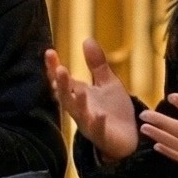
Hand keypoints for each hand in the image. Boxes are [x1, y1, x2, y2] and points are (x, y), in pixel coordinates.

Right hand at [45, 39, 138, 162]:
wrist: (128, 138)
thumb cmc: (114, 110)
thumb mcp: (107, 83)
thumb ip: (96, 64)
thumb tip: (86, 39)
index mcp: (79, 95)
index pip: (62, 80)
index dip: (54, 68)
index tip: (49, 52)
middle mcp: (79, 109)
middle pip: (65, 96)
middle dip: (62, 84)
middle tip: (59, 70)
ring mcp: (89, 123)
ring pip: (77, 113)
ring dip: (76, 102)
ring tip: (79, 90)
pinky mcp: (102, 135)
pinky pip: (98, 129)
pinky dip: (98, 123)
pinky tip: (100, 115)